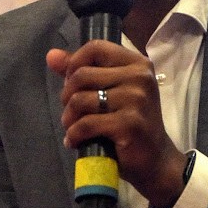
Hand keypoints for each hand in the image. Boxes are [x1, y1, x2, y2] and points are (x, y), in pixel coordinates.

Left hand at [46, 40, 186, 207]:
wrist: (156, 159)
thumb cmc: (130, 121)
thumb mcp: (110, 90)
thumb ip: (81, 70)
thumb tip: (51, 55)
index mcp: (137, 63)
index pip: (95, 47)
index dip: (75, 62)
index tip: (72, 82)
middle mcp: (139, 77)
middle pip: (82, 74)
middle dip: (67, 95)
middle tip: (71, 111)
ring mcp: (136, 100)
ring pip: (80, 99)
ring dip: (68, 117)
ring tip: (72, 127)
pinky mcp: (129, 124)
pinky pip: (86, 124)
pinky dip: (74, 134)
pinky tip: (74, 141)